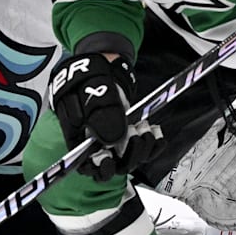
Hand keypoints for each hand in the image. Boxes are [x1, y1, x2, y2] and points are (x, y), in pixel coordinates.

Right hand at [48, 53, 162, 181]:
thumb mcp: (91, 94)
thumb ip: (100, 116)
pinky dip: (154, 143)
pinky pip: (144, 149)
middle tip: (134, 133)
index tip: (109, 159)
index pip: (88, 167)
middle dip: (129, 154)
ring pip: (131, 159)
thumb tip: (112, 141)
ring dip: (143, 147)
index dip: (100, 168)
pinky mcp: (129, 134)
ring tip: (144, 126)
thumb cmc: (86, 79)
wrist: (101, 66)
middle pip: (115, 167)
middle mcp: (97, 145)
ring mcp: (115, 141)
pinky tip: (156, 132)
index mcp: (79, 140)